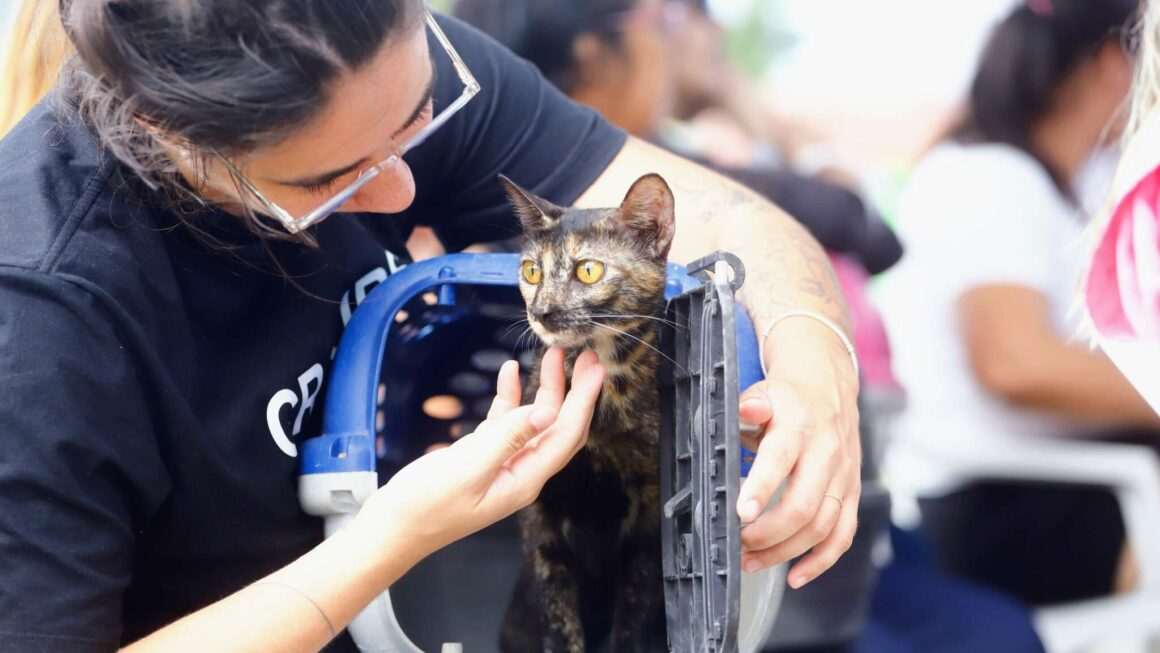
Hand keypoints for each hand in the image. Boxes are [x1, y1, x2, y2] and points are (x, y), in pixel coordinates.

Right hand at [355, 348, 604, 561]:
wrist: (393, 527)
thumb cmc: (426, 507)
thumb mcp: (468, 469)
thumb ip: (507, 438)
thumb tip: (547, 412)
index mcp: (525, 480)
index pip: (567, 435)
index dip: (584, 400)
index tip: (597, 369)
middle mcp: (522, 472)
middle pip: (558, 425)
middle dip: (574, 390)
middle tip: (585, 354)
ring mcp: (503, 463)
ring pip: (535, 420)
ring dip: (545, 388)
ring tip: (553, 355)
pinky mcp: (482, 455)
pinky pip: (506, 421)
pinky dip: (510, 396)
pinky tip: (510, 372)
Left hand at [735, 325, 860, 588]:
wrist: (828, 381)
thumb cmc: (787, 394)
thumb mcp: (764, 390)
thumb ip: (751, 405)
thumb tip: (746, 410)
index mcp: (799, 424)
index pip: (781, 459)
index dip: (761, 488)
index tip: (740, 513)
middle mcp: (827, 452)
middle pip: (804, 504)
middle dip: (768, 533)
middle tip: (738, 544)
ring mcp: (844, 475)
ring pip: (822, 526)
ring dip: (786, 552)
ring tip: (752, 562)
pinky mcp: (852, 491)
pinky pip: (843, 534)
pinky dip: (821, 560)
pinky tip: (796, 576)